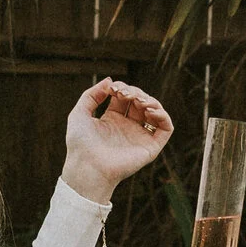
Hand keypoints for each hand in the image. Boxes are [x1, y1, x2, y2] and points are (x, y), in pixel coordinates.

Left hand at [62, 79, 174, 200]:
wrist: (87, 166)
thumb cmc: (80, 144)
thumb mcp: (79, 113)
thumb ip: (91, 95)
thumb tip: (109, 80)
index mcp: (113, 120)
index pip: (125, 97)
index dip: (123, 88)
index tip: (113, 89)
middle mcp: (128, 127)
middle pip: (141, 101)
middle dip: (135, 92)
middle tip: (125, 94)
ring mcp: (140, 136)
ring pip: (155, 112)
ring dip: (150, 101)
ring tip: (138, 101)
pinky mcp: (150, 147)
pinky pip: (166, 129)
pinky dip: (163, 115)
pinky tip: (150, 110)